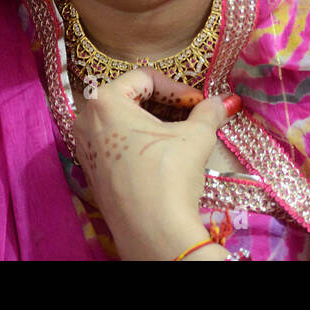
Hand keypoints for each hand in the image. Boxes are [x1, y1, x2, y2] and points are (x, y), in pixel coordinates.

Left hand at [72, 66, 240, 260]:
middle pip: (130, 99)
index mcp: (103, 100)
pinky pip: (115, 145)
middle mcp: (86, 120)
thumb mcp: (195, 137)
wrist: (152, 232)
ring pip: (122, 123)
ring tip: (181, 137)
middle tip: (192, 116)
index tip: (198, 103)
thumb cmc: (168, 175)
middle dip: (165, 106)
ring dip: (153, 125)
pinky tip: (163, 158)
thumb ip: (208, 112)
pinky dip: (139, 144)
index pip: (144, 78)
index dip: (177, 88)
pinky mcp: (91, 173)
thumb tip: (225, 101)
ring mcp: (84, 148)